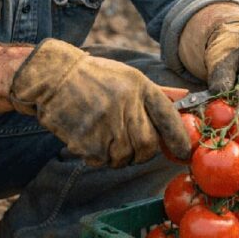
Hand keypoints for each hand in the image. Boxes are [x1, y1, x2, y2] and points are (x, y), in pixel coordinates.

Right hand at [9, 39, 190, 167]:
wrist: (52, 77)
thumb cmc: (93, 77)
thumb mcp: (127, 77)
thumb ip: (156, 92)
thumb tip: (186, 96)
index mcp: (139, 86)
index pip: (168, 116)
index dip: (178, 138)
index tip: (183, 152)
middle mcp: (126, 105)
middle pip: (148, 145)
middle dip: (143, 152)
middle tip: (130, 145)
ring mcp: (107, 124)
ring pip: (125, 157)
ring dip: (117, 155)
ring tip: (103, 136)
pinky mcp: (88, 140)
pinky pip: (102, 160)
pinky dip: (98, 156)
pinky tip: (89, 137)